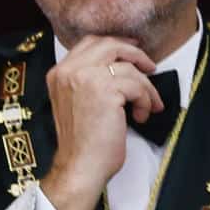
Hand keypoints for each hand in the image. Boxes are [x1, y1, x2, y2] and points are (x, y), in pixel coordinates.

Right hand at [38, 36, 162, 209]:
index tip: (134, 51)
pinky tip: (140, 116)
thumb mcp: (77, 101)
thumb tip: (122, 65)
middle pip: (110, 45)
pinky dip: (146, 100)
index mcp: (59, 73)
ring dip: (145, 87)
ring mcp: (86, 78)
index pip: (90, 43)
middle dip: (135, 54)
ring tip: (147, 106)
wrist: (80, 167)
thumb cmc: (84, 141)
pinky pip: (137, 85)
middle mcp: (69, 71)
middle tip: (150, 67)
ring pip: (128, 68)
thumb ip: (89, 80)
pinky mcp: (105, 91)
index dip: (116, 44)